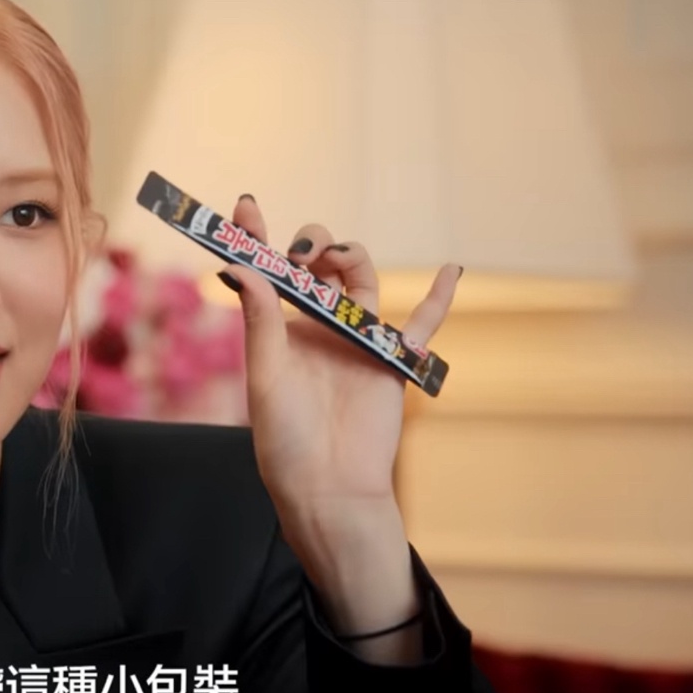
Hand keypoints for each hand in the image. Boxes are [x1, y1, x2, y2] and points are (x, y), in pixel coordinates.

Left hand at [218, 195, 460, 653]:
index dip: (256, 235)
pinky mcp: (392, 359)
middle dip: (310, 244)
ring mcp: (356, 338)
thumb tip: (241, 267)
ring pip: (361, 278)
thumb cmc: (286, 441)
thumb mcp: (267, 377)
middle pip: (318, 264)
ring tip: (335, 259)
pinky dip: (439, 297)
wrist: (329, 489)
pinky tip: (451, 271)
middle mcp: (316, 327)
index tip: (246, 203)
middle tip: (302, 254)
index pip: (266, 271)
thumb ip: (260, 322)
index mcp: (278, 329)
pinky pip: (424, 323)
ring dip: (351, 256)